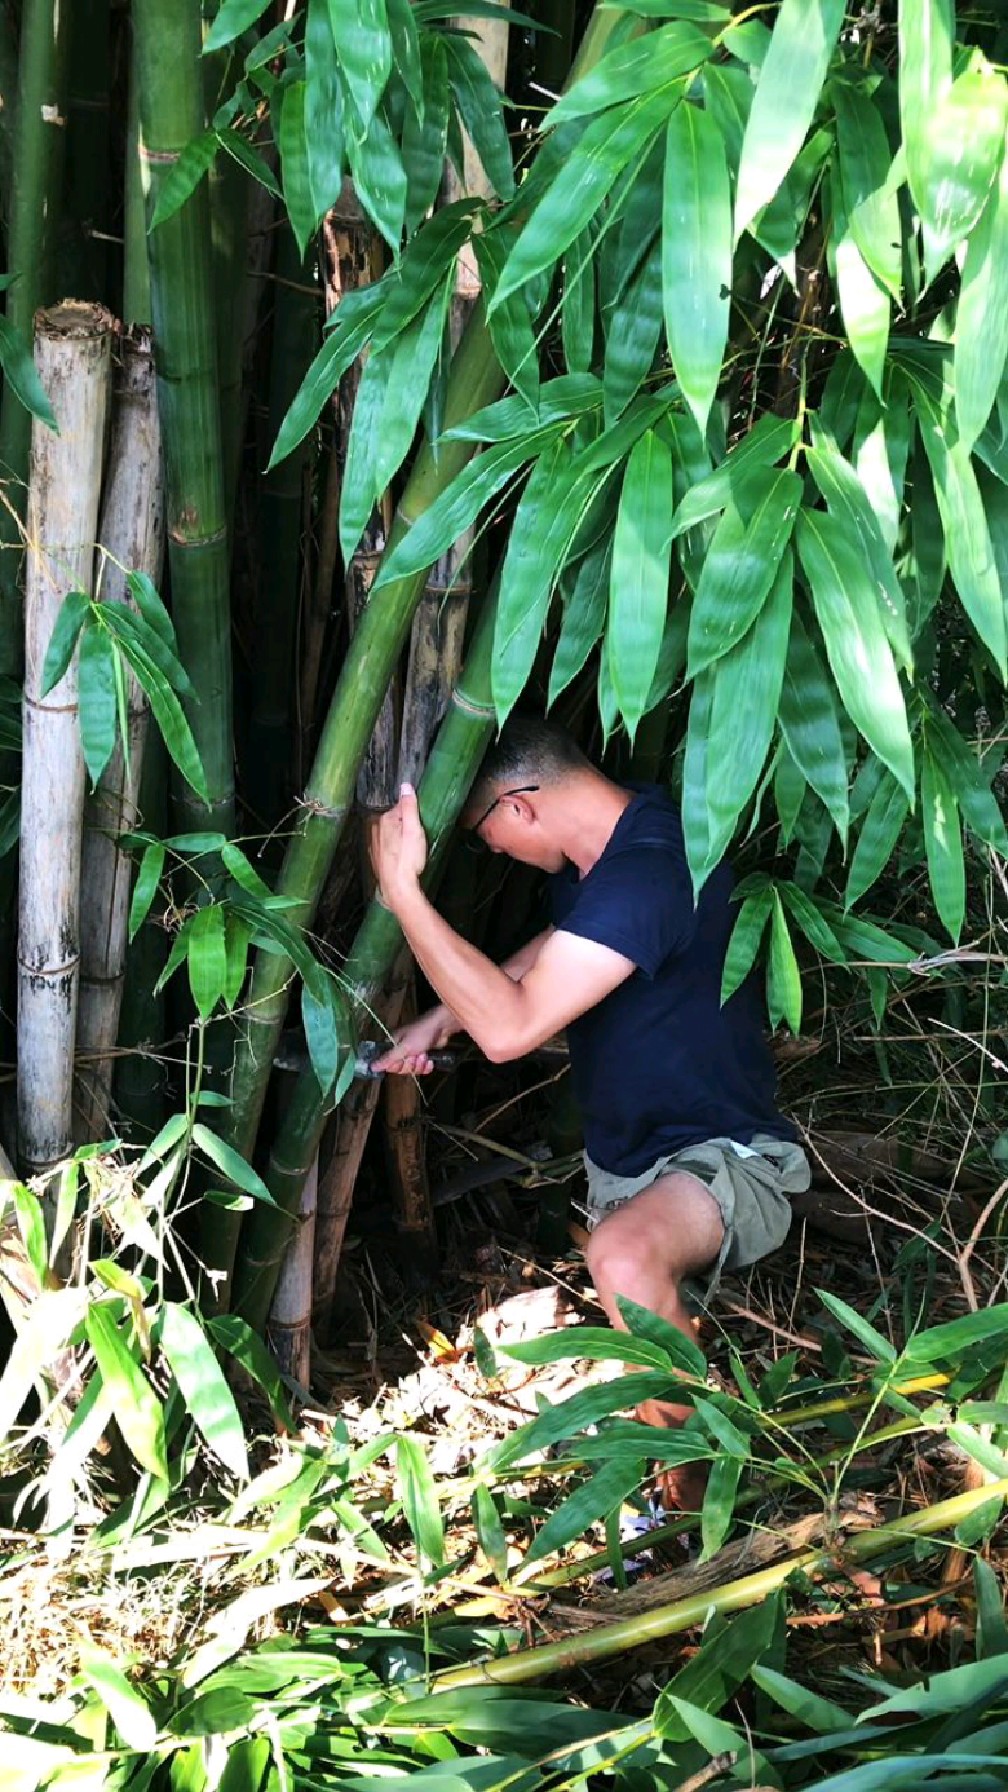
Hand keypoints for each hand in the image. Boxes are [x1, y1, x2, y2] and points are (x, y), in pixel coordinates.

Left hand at [370, 782, 427, 911]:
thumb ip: (409, 807)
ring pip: (387, 833)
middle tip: (418, 832)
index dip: (412, 811)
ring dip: (397, 836)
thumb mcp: (414, 829)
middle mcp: (375, 830)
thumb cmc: (408, 859)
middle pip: (392, 820)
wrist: (397, 887)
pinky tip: (401, 855)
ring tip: (411, 845)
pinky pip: (385, 846)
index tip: (421, 817)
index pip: (399, 807)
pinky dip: (393, 847)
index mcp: (384, 820)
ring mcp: (374, 845)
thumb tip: (405, 786)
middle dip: (404, 823)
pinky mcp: (376, 858)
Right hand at [371, 1009, 454, 1074]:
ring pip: (413, 1069)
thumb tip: (371, 1067)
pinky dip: (427, 1066)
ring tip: (424, 1055)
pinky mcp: (424, 1056)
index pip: (389, 1065)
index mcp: (393, 1045)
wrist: (442, 1027)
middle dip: (411, 1064)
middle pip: (401, 1068)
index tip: (403, 1060)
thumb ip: (388, 1058)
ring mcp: (414, 1053)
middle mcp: (402, 1050)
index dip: (397, 1066)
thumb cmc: (421, 1033)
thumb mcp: (404, 1047)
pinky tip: (430, 1060)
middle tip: (416, 1055)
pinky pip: (422, 1069)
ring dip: (420, 1064)